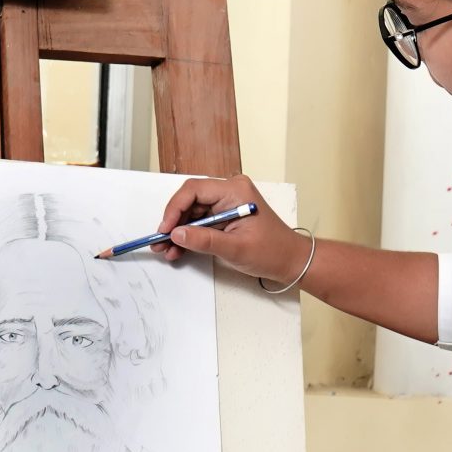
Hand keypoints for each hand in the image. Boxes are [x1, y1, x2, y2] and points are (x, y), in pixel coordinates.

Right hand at [155, 175, 307, 283]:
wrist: (291, 260)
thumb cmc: (272, 251)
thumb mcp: (235, 248)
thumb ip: (204, 240)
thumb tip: (176, 234)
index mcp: (235, 191)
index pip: (194, 190)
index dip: (174, 209)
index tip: (165, 230)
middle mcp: (230, 191)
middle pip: (191, 201)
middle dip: (174, 222)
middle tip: (160, 243)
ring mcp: (228, 203)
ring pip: (193, 212)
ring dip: (179, 231)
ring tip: (167, 250)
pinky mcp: (226, 215)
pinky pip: (201, 221)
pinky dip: (190, 235)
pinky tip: (179, 250)